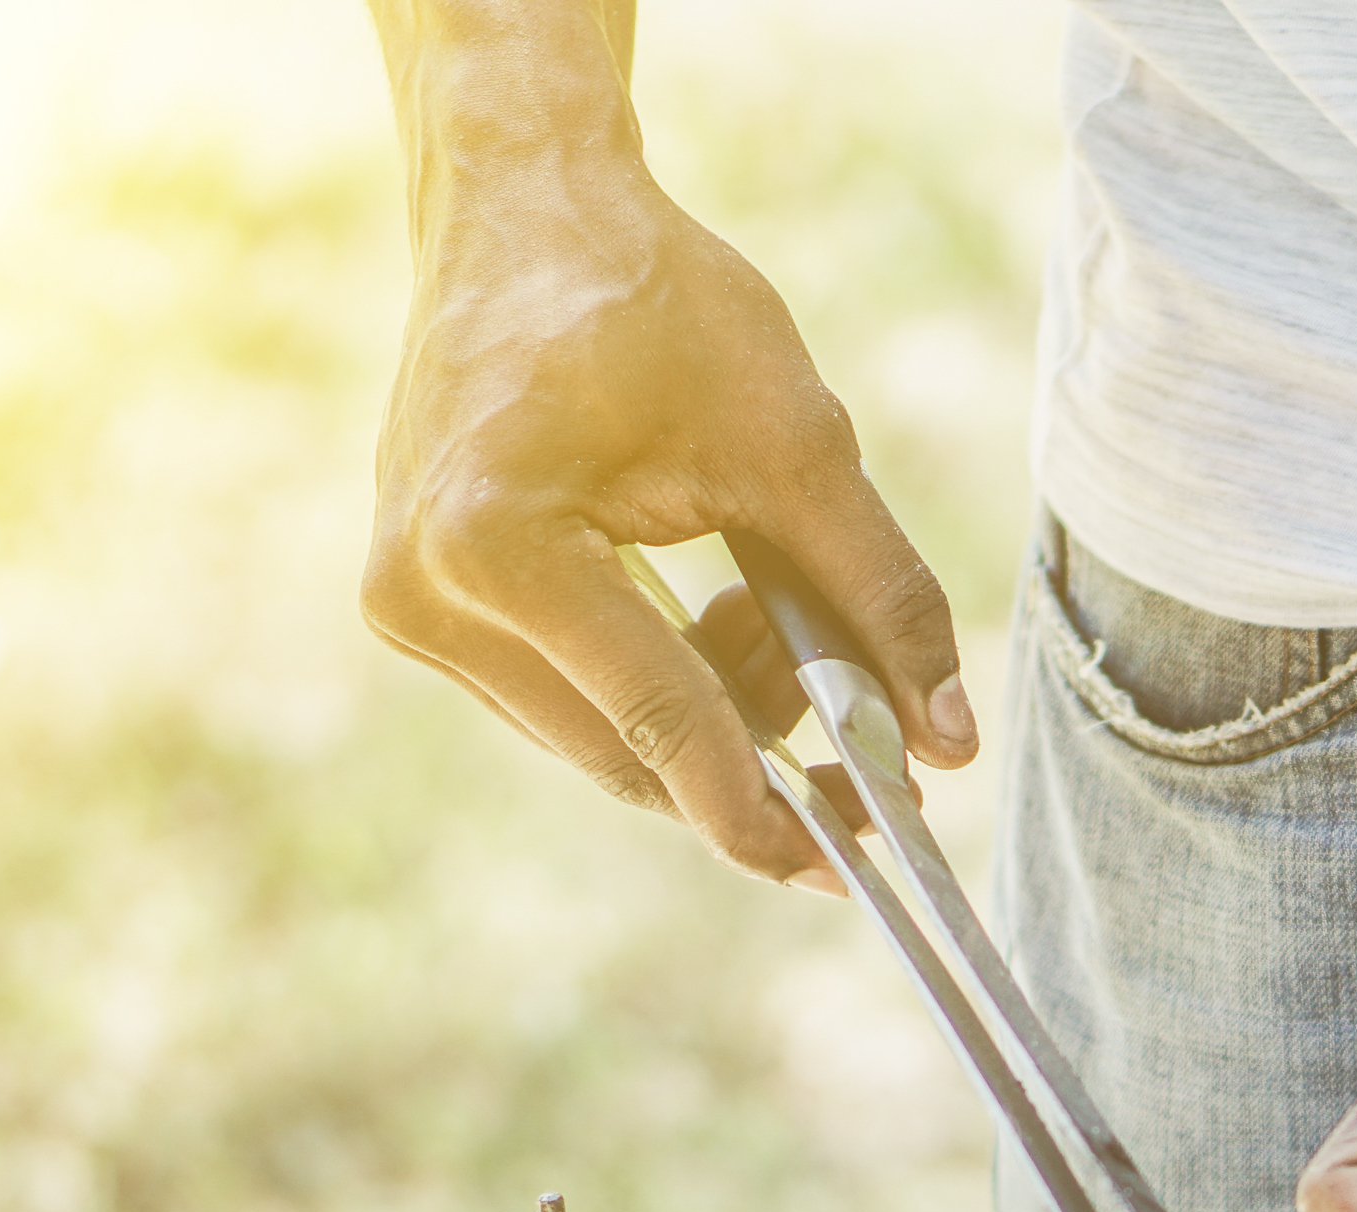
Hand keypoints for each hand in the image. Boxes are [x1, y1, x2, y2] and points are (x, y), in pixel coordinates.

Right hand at [360, 138, 972, 885]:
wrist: (523, 209)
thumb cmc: (653, 302)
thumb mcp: (798, 444)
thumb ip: (878, 597)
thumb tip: (949, 743)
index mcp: (494, 545)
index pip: (662, 720)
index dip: (770, 803)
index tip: (862, 857)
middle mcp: (421, 594)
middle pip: (629, 754)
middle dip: (763, 762)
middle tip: (878, 757)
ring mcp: (407, 608)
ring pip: (603, 742)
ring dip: (719, 717)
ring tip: (783, 617)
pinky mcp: (422, 607)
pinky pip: (572, 699)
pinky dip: (667, 685)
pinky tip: (724, 612)